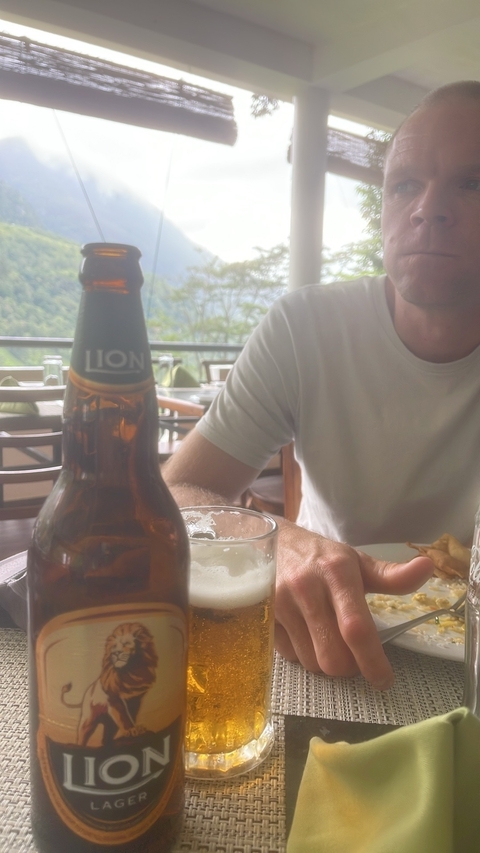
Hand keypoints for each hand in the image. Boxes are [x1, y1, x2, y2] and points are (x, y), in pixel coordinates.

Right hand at [274, 522, 434, 689]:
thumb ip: (391, 575)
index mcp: (337, 573)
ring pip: (311, 662)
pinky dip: (301, 653)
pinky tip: (304, 633)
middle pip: (333, 657)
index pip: (357, 628)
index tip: (384, 680)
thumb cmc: (320, 556)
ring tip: (326, 639)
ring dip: (324, 661)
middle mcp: (307, 589)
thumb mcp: (356, 561)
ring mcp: (280, 604)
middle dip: (349, 666)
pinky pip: (289, 656)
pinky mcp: (263, 616)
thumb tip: (427, 567)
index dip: (372, 661)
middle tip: (354, 655)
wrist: (271, 540)